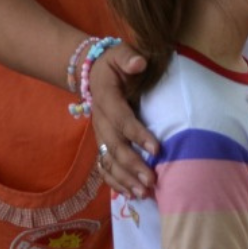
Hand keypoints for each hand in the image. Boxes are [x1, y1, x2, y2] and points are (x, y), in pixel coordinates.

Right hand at [89, 45, 159, 198]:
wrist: (90, 72)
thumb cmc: (113, 63)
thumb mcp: (120, 53)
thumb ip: (128, 58)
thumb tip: (139, 63)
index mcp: (106, 99)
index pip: (123, 119)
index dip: (138, 135)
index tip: (157, 149)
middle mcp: (100, 121)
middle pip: (115, 147)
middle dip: (133, 166)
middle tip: (152, 181)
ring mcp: (100, 135)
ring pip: (109, 162)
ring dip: (125, 179)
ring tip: (143, 194)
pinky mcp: (102, 144)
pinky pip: (105, 167)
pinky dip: (115, 183)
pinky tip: (130, 195)